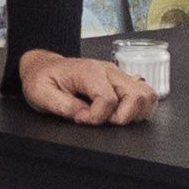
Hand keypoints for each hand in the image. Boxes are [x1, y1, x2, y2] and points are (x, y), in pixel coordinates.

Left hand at [19, 50, 158, 124]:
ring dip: (134, 113)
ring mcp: (118, 76)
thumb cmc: (42, 79)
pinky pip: (144, 96)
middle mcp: (108, 71)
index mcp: (89, 72)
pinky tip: (120, 114)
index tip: (80, 119)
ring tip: (112, 118)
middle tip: (102, 121)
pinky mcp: (121, 83)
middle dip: (122, 118)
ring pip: (146, 95)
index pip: (108, 100)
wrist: (44, 68)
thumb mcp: (41, 93)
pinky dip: (138, 110)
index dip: (96, 117)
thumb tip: (83, 115)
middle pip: (136, 96)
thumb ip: (62, 105)